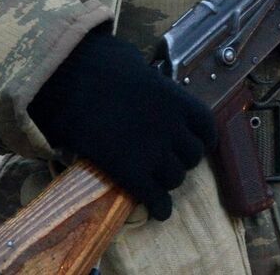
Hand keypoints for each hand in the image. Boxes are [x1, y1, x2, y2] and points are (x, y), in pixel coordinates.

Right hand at [29, 26, 216, 219]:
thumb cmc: (101, 68)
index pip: (206, 127)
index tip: (197, 143)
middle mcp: (173, 128)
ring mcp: (153, 152)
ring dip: (169, 182)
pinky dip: (160, 207)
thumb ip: (154, 85)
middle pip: (192, 156)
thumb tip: (151, 84)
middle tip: (169, 162)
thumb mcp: (140, 69)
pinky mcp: (131, 172)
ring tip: (157, 182)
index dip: (203, 138)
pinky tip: (158, 210)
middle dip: (183, 161)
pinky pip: (155, 197)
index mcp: (179, 101)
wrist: (72, 84)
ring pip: (175, 178)